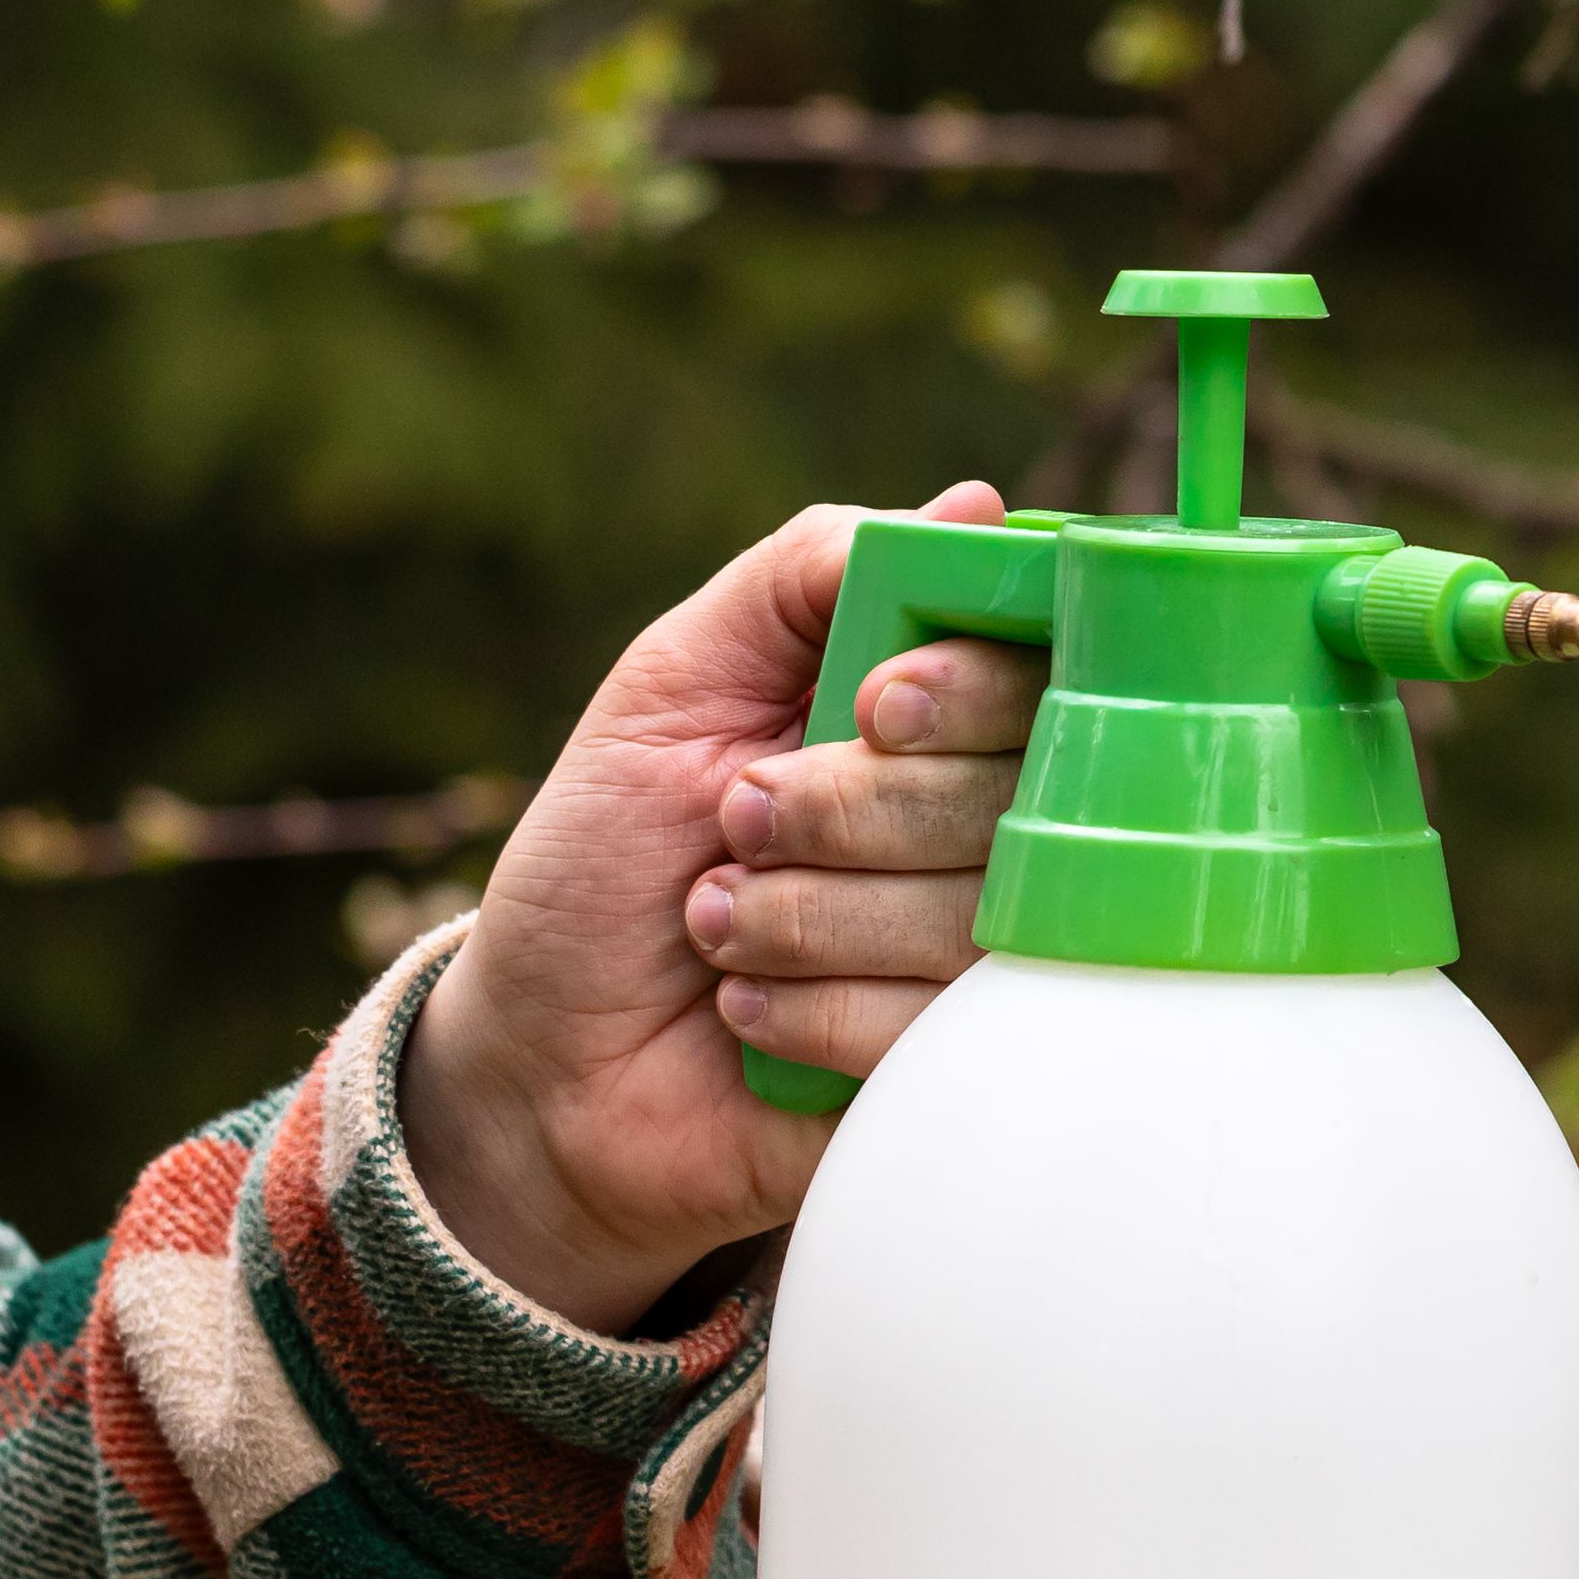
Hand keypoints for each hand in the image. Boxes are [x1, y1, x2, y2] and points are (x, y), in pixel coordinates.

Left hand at [401, 484, 1044, 1332]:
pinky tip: (745, 1012)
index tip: (875, 706)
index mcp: (934, 725)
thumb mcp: (674, 683)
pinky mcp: (950, 1070)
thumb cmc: (602, 859)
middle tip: (736, 819)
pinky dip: (805, 1010)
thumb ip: (808, 578)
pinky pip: (928, 1025)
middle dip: (844, 810)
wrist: (539, 1059)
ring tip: (714, 924)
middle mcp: (980, 834)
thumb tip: (978, 507)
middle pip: (1016, 796)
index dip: (970, 691)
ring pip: (967, 916)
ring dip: (799, 916)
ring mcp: (975, 961)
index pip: (1039, 678)